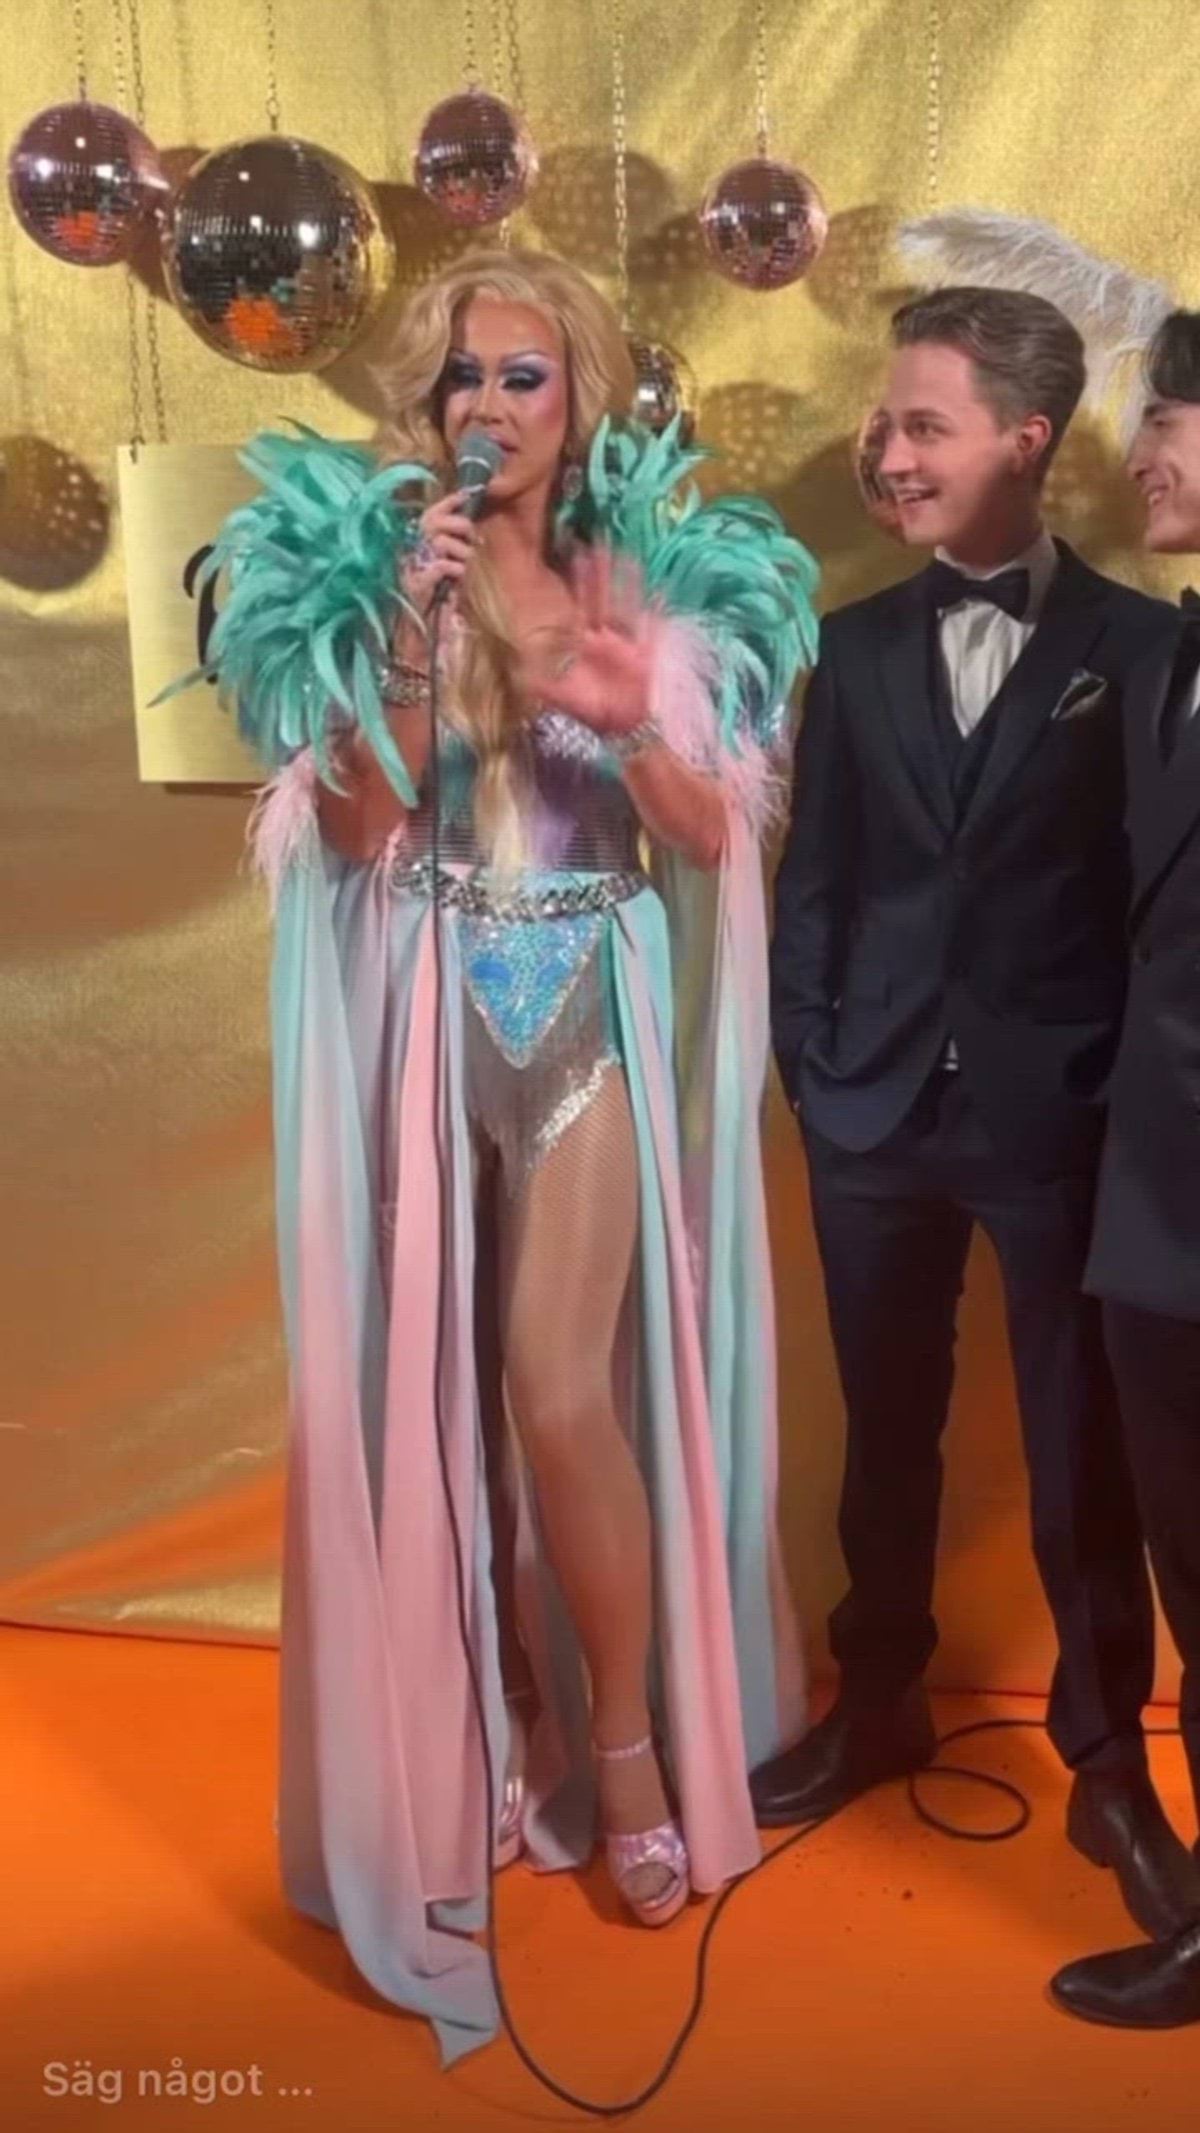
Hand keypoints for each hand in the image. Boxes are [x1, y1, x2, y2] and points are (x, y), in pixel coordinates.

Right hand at [400, 488, 477, 613]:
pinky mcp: (418, 582)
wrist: (422, 625)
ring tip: (464, 567)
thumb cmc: (437, 593)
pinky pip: (443, 565)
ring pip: (442, 541)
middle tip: (473, 540)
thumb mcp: (448, 563)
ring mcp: (413, 564)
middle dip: (462, 527)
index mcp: (418, 540)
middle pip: (436, 520)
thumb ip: (455, 544)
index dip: (449, 502)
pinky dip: (456, 570)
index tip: (467, 495)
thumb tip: (472, 529)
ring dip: (462, 553)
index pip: (431, 512)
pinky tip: (457, 577)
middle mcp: (412, 548)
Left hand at [518, 545, 652, 735]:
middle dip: (599, 572)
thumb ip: (542, 684)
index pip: (579, 605)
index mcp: (583, 642)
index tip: (575, 555)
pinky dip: (654, 613)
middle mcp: (603, 637)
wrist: (621, 728)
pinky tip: (658, 593)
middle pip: (601, 598)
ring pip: (624, 606)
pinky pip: (648, 629)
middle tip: (597, 543)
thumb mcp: (561, 698)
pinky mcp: (642, 653)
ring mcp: (624, 642)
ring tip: (627, 557)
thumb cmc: (591, 712)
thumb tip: (517, 673)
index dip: (578, 582)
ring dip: (625, 583)